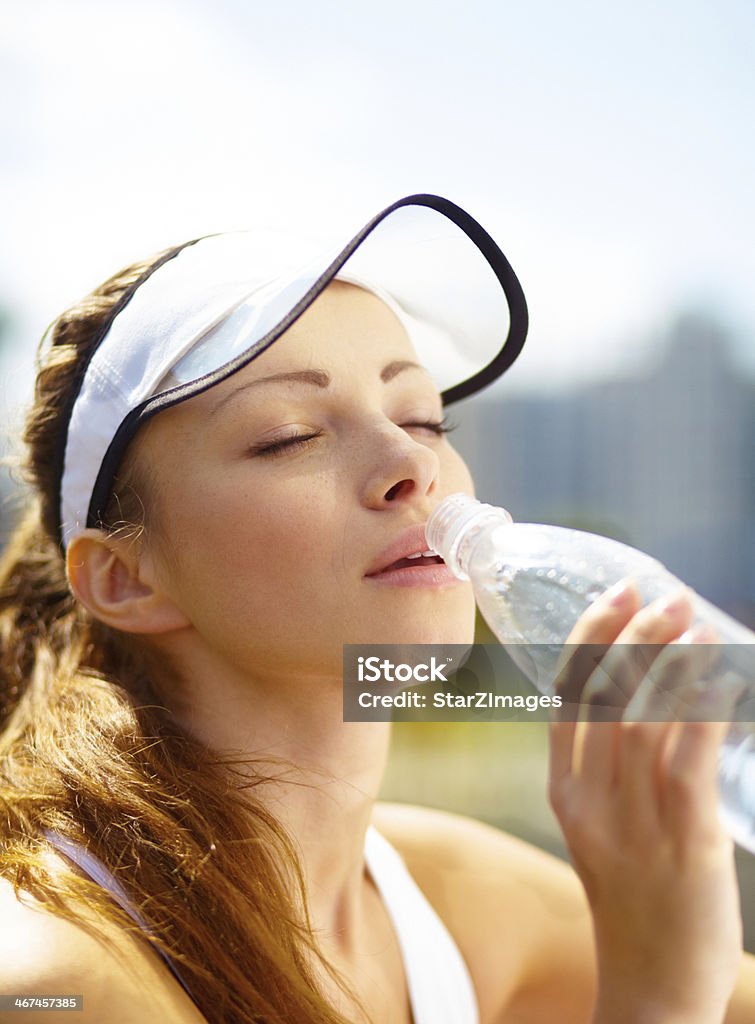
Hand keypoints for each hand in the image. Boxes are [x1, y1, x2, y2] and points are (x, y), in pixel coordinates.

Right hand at [548, 581, 742, 1023]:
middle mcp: (591, 800)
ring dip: (674, 662)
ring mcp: (634, 821)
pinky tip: (724, 680)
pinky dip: (706, 709)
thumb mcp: (601, 830)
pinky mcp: (683, 841)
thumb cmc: (634, 900)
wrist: (651, 986)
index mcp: (565, 793)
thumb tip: (654, 698)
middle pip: (606, 697)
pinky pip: (690, 759)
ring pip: (646, 719)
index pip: (568, 696)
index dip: (593, 637)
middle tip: (666, 596)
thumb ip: (614, 771)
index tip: (618, 594)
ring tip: (699, 624)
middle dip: (636, 635)